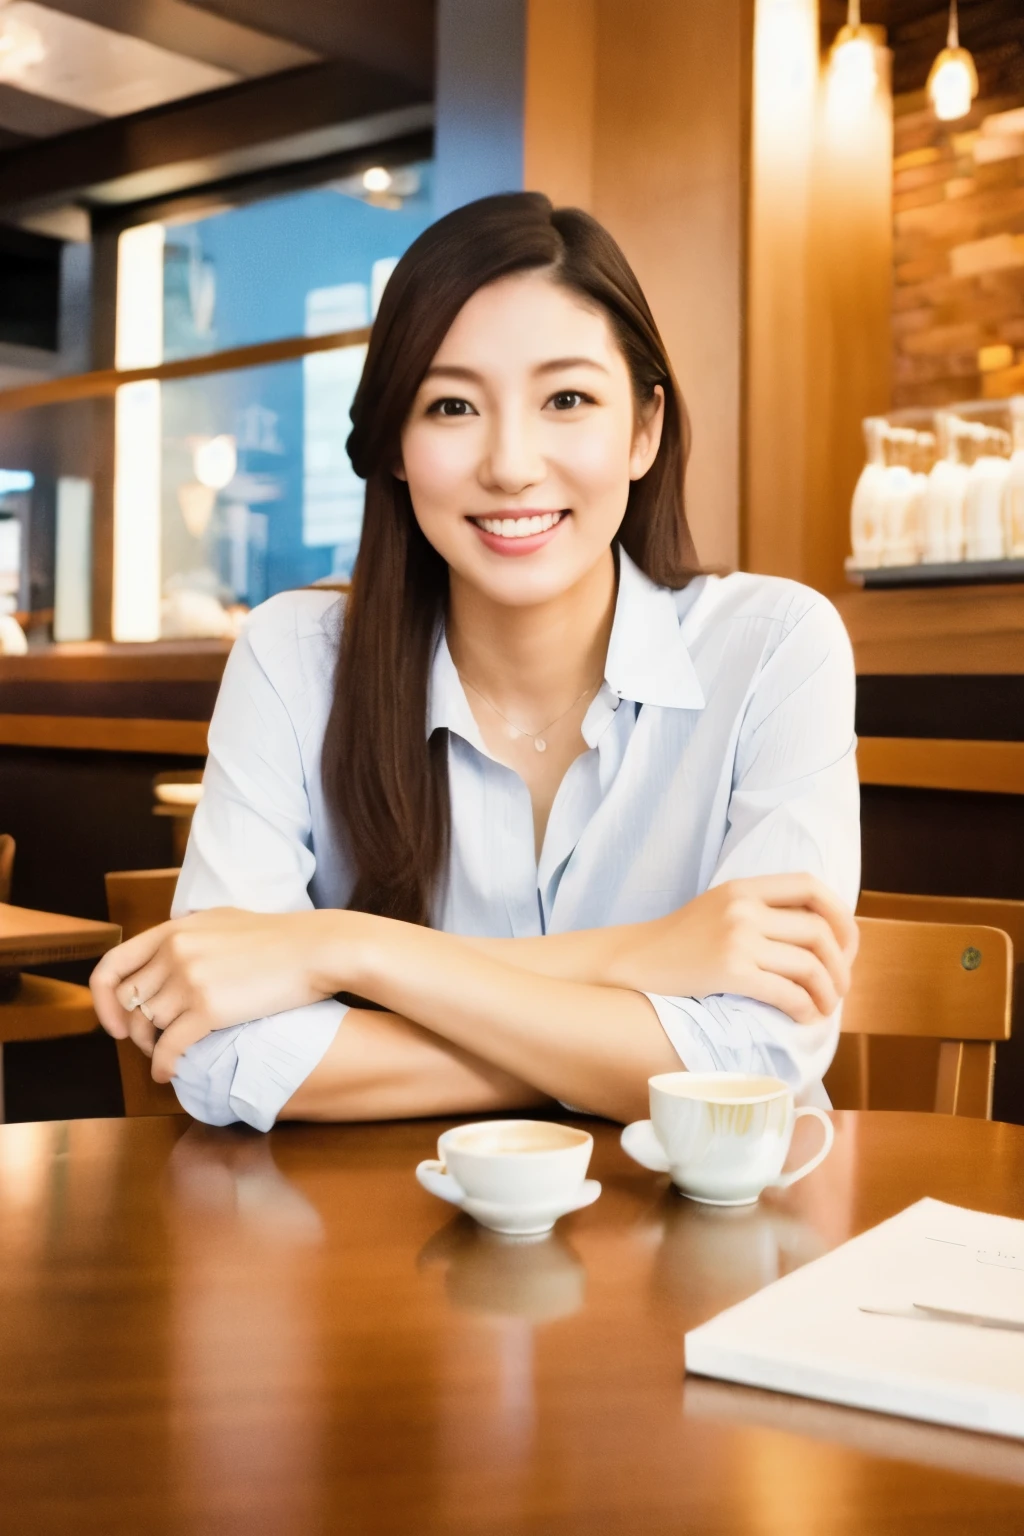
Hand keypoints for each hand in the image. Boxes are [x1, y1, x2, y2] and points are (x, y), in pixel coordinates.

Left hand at [90, 907, 338, 1082]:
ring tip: (167, 1056)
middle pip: (129, 1001)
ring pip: (150, 1025)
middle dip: (133, 1028)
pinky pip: (170, 1046)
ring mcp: (190, 980)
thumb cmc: (280, 937)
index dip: (102, 999)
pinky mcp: (208, 1008)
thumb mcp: (222, 920)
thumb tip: (170, 953)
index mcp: (174, 930)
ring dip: (153, 1047)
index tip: (114, 1020)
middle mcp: (174, 952)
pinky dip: (164, 1065)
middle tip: (148, 1042)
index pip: (113, 964)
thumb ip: (189, 935)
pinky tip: (168, 1075)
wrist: (315, 949)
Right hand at [605, 873, 858, 1024]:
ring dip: (829, 992)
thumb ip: (761, 910)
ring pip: (810, 964)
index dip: (840, 915)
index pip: (810, 886)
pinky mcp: (729, 971)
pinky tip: (804, 1017)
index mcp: (744, 887)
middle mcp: (743, 907)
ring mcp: (736, 938)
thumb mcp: (720, 908)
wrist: (634, 961)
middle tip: (840, 988)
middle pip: (819, 930)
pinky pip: (787, 991)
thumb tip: (818, 934)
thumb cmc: (680, 943)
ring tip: (826, 1009)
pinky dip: (805, 1008)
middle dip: (841, 965)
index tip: (846, 945)